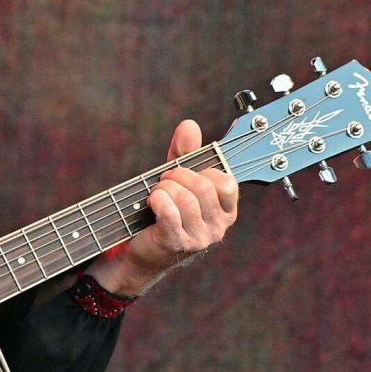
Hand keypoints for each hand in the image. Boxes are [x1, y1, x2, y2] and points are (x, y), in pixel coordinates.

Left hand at [86, 119, 239, 296]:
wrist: (143, 246)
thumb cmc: (165, 209)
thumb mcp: (178, 178)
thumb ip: (186, 152)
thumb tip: (189, 125)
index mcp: (226, 209)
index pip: (227, 182)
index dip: (201, 171)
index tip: (186, 173)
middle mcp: (219, 226)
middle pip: (203, 187)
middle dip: (177, 176)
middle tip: (164, 181)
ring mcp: (200, 238)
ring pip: (185, 198)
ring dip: (163, 189)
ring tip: (156, 194)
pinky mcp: (177, 244)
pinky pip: (169, 212)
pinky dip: (156, 200)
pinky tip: (151, 202)